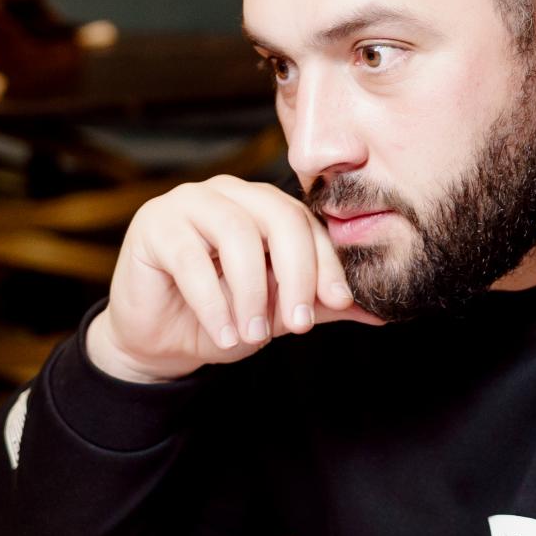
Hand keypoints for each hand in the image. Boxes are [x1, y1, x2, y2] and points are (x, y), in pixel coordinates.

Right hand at [88, 176, 380, 383]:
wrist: (161, 341)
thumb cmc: (223, 317)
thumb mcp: (279, 313)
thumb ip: (322, 305)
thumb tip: (380, 311)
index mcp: (264, 206)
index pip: (306, 223)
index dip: (327, 262)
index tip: (338, 302)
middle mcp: (230, 194)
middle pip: (278, 219)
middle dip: (297, 275)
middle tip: (300, 324)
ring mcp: (189, 202)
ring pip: (237, 235)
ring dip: (252, 292)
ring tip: (254, 335)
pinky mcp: (155, 225)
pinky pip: (192, 259)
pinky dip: (214, 302)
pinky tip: (225, 333)